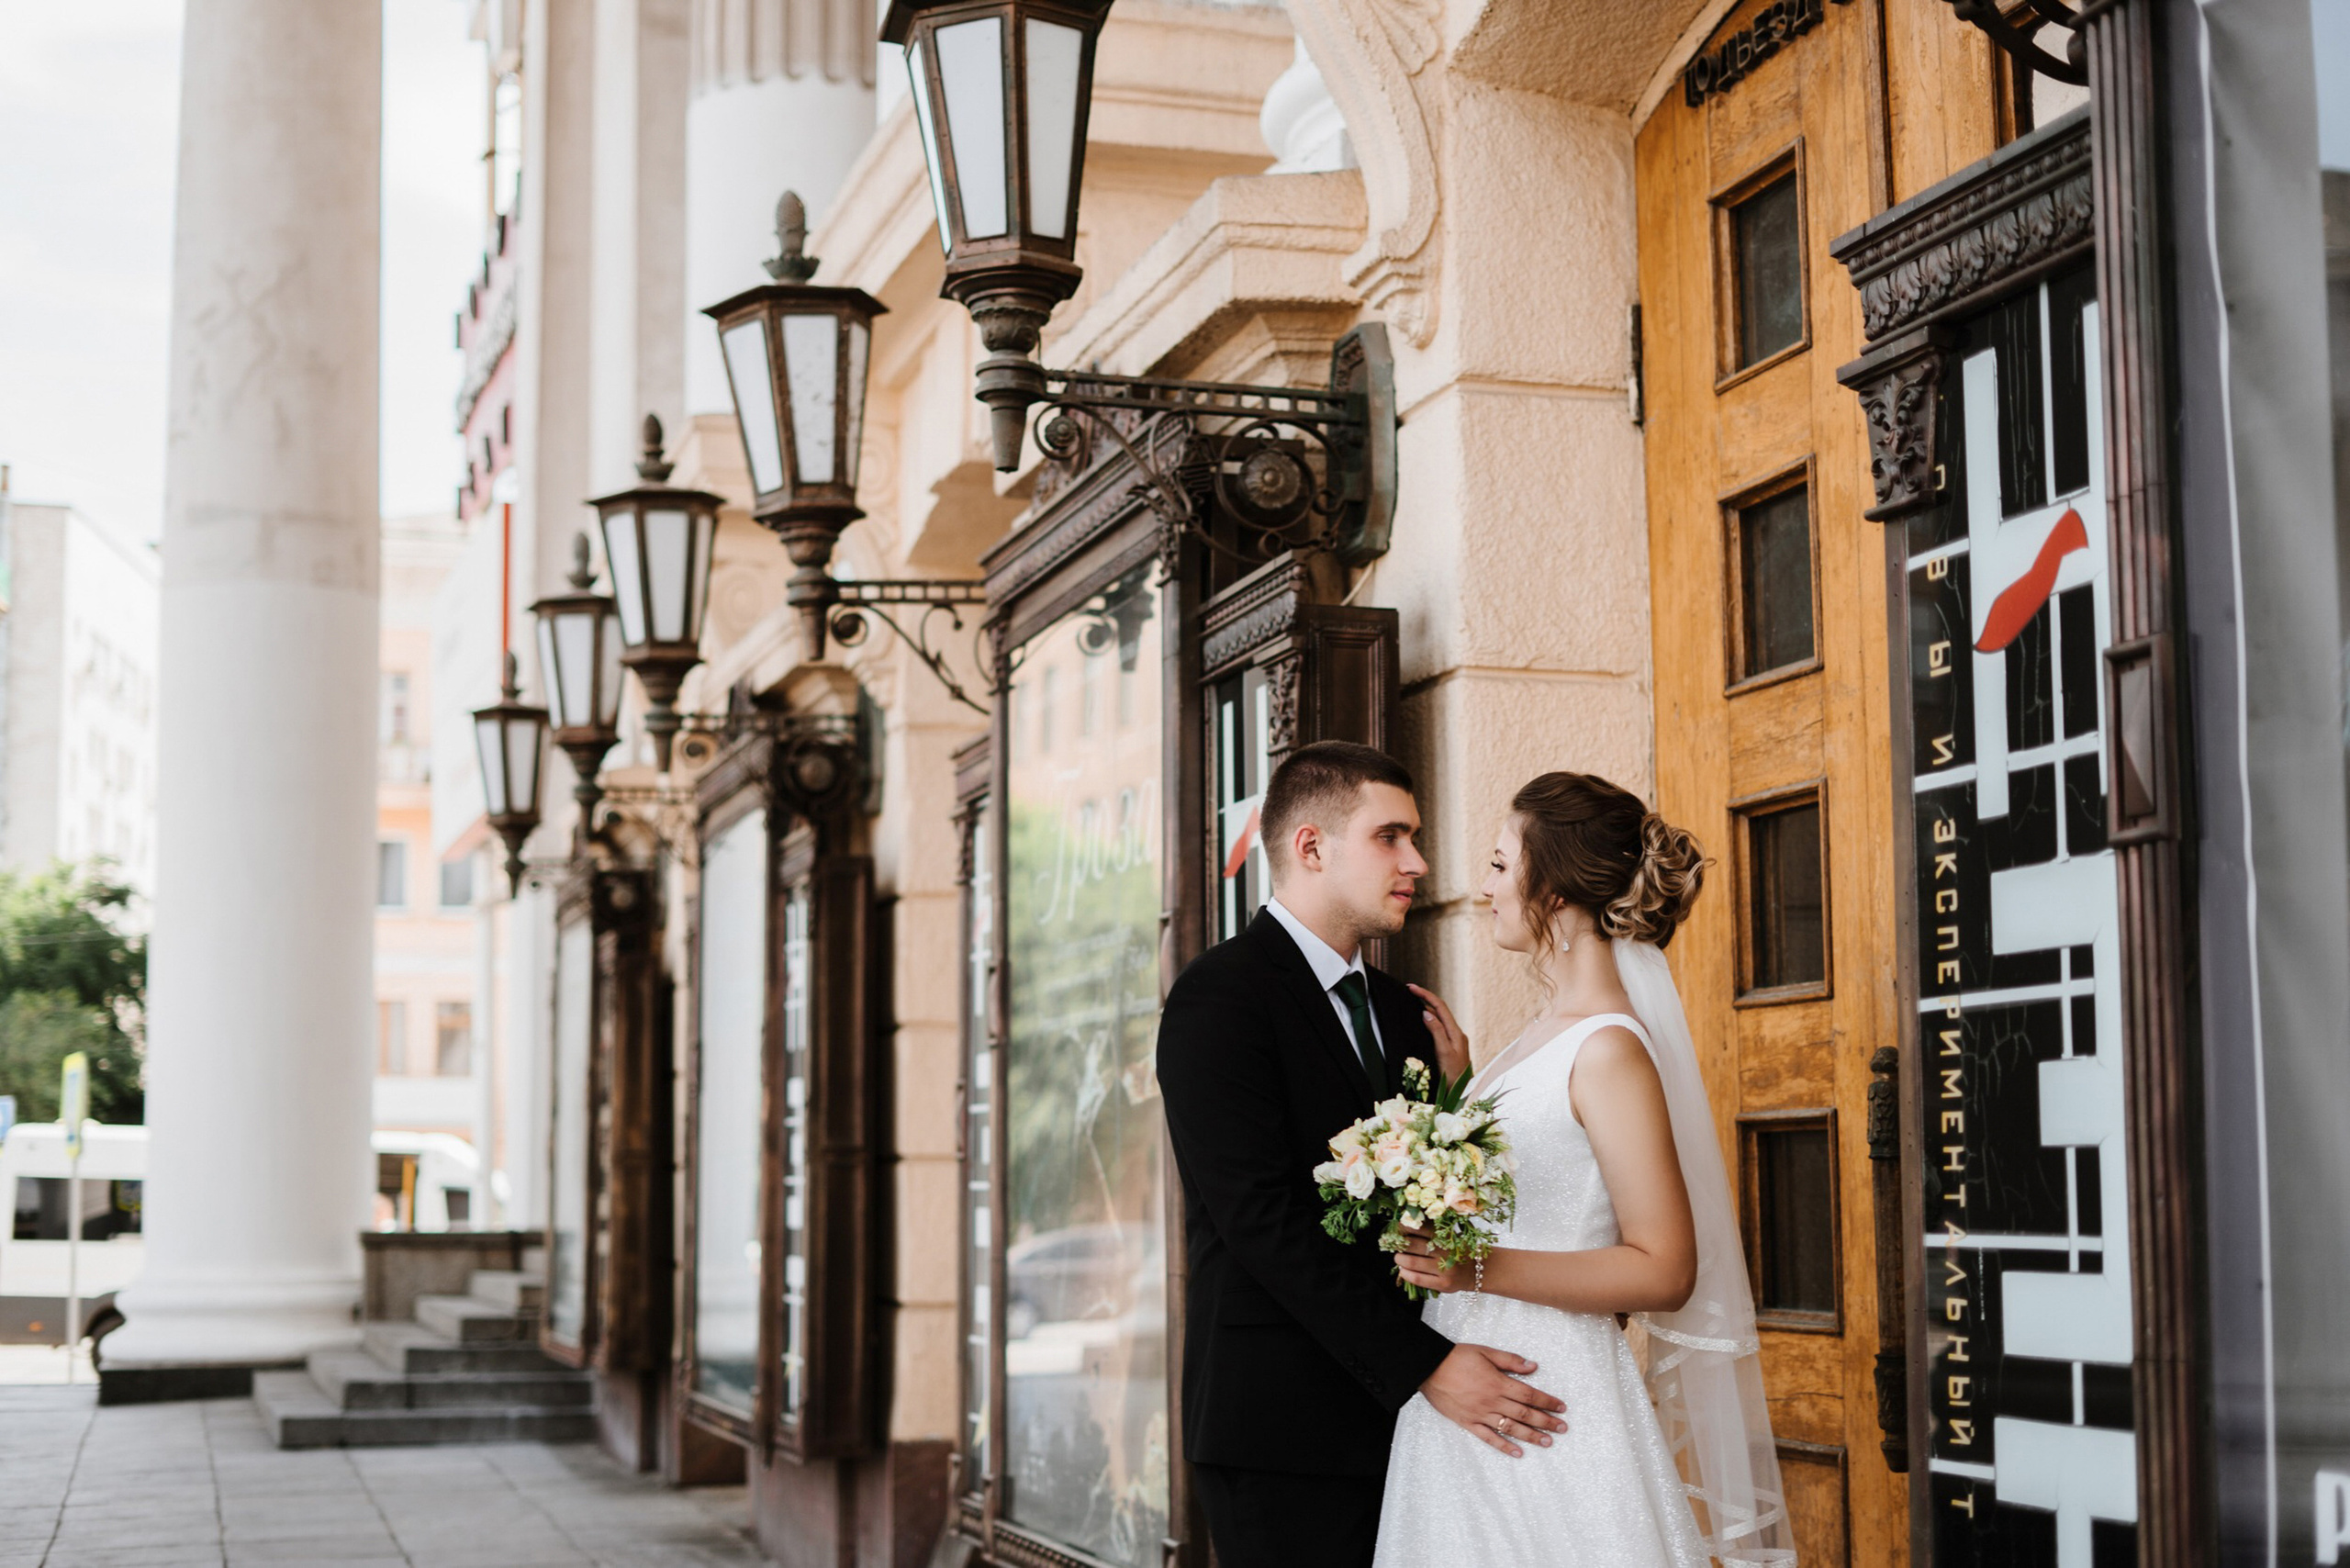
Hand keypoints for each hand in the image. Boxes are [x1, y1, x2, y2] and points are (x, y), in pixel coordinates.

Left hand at [1395, 1229, 1475, 1294]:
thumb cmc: (1458, 1250)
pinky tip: (1403, 1271)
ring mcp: (1444, 1269)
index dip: (1404, 1227)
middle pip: (1412, 1245)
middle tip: (1396, 1245)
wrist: (1477, 1270)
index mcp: (1445, 1236)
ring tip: (1399, 1258)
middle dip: (1399, 1244)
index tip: (1397, 1228)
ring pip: (1412, 1263)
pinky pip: (1418, 1279)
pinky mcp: (1443, 1284)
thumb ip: (1430, 1231)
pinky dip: (1406, 1274)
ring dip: (1400, 1260)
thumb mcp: (1449, 1236)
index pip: (1420, 1228)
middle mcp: (1445, 1251)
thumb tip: (1404, 1226)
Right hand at [1407, 984, 1469, 1082]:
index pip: (1440, 1007)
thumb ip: (1436, 1031)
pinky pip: (1440, 1026)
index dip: (1426, 995)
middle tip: (1410, 990)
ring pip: (1440, 1017)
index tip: (1411, 988)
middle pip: (1441, 1009)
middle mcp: (1456, 1033)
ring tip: (1415, 999)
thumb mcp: (1444, 1052)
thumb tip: (1426, 1012)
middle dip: (1426, 997)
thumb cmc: (1454, 1076)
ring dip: (1428, 1006)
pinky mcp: (1451, 1046)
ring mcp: (1454, 1039)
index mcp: (1455, 1032)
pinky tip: (1424, 1019)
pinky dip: (1431, 1018)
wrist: (1464, 1092)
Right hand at [1418, 1343, 1566, 1457]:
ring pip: (1511, 1428)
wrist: (1429, 1368)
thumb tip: (1533, 1367)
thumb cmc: (1457, 1357)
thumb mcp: (1486, 1352)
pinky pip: (1489, 1438)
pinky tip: (1517, 1453)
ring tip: (1548, 1442)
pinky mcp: (1468, 1423)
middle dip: (1546, 1421)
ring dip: (1531, 1436)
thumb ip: (1510, 1360)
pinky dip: (1504, 1446)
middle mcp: (1492, 1401)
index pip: (1529, 1395)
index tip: (1561, 1407)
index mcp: (1498, 1383)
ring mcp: (1481, 1414)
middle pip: (1525, 1414)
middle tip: (1562, 1428)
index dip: (1547, 1401)